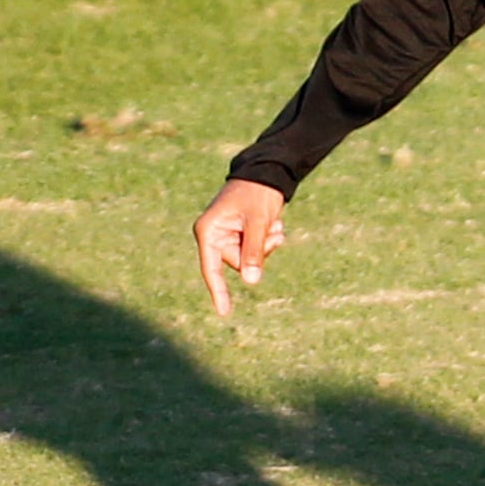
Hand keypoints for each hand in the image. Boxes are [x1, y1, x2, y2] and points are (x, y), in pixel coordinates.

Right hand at [193, 176, 288, 316]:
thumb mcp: (258, 222)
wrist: (267, 172)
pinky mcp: (241, 235)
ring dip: (267, 246)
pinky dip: (268, 241)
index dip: (218, 291)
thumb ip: (254, 251)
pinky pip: (256, 251)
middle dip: (258, 254)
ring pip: (249, 259)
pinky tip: (274, 225)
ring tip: (275, 226)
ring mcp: (228, 236)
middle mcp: (214, 235)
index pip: (212, 268)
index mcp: (209, 230)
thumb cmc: (257, 193)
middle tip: (274, 234)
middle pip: (237, 264)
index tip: (225, 313)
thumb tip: (251, 282)